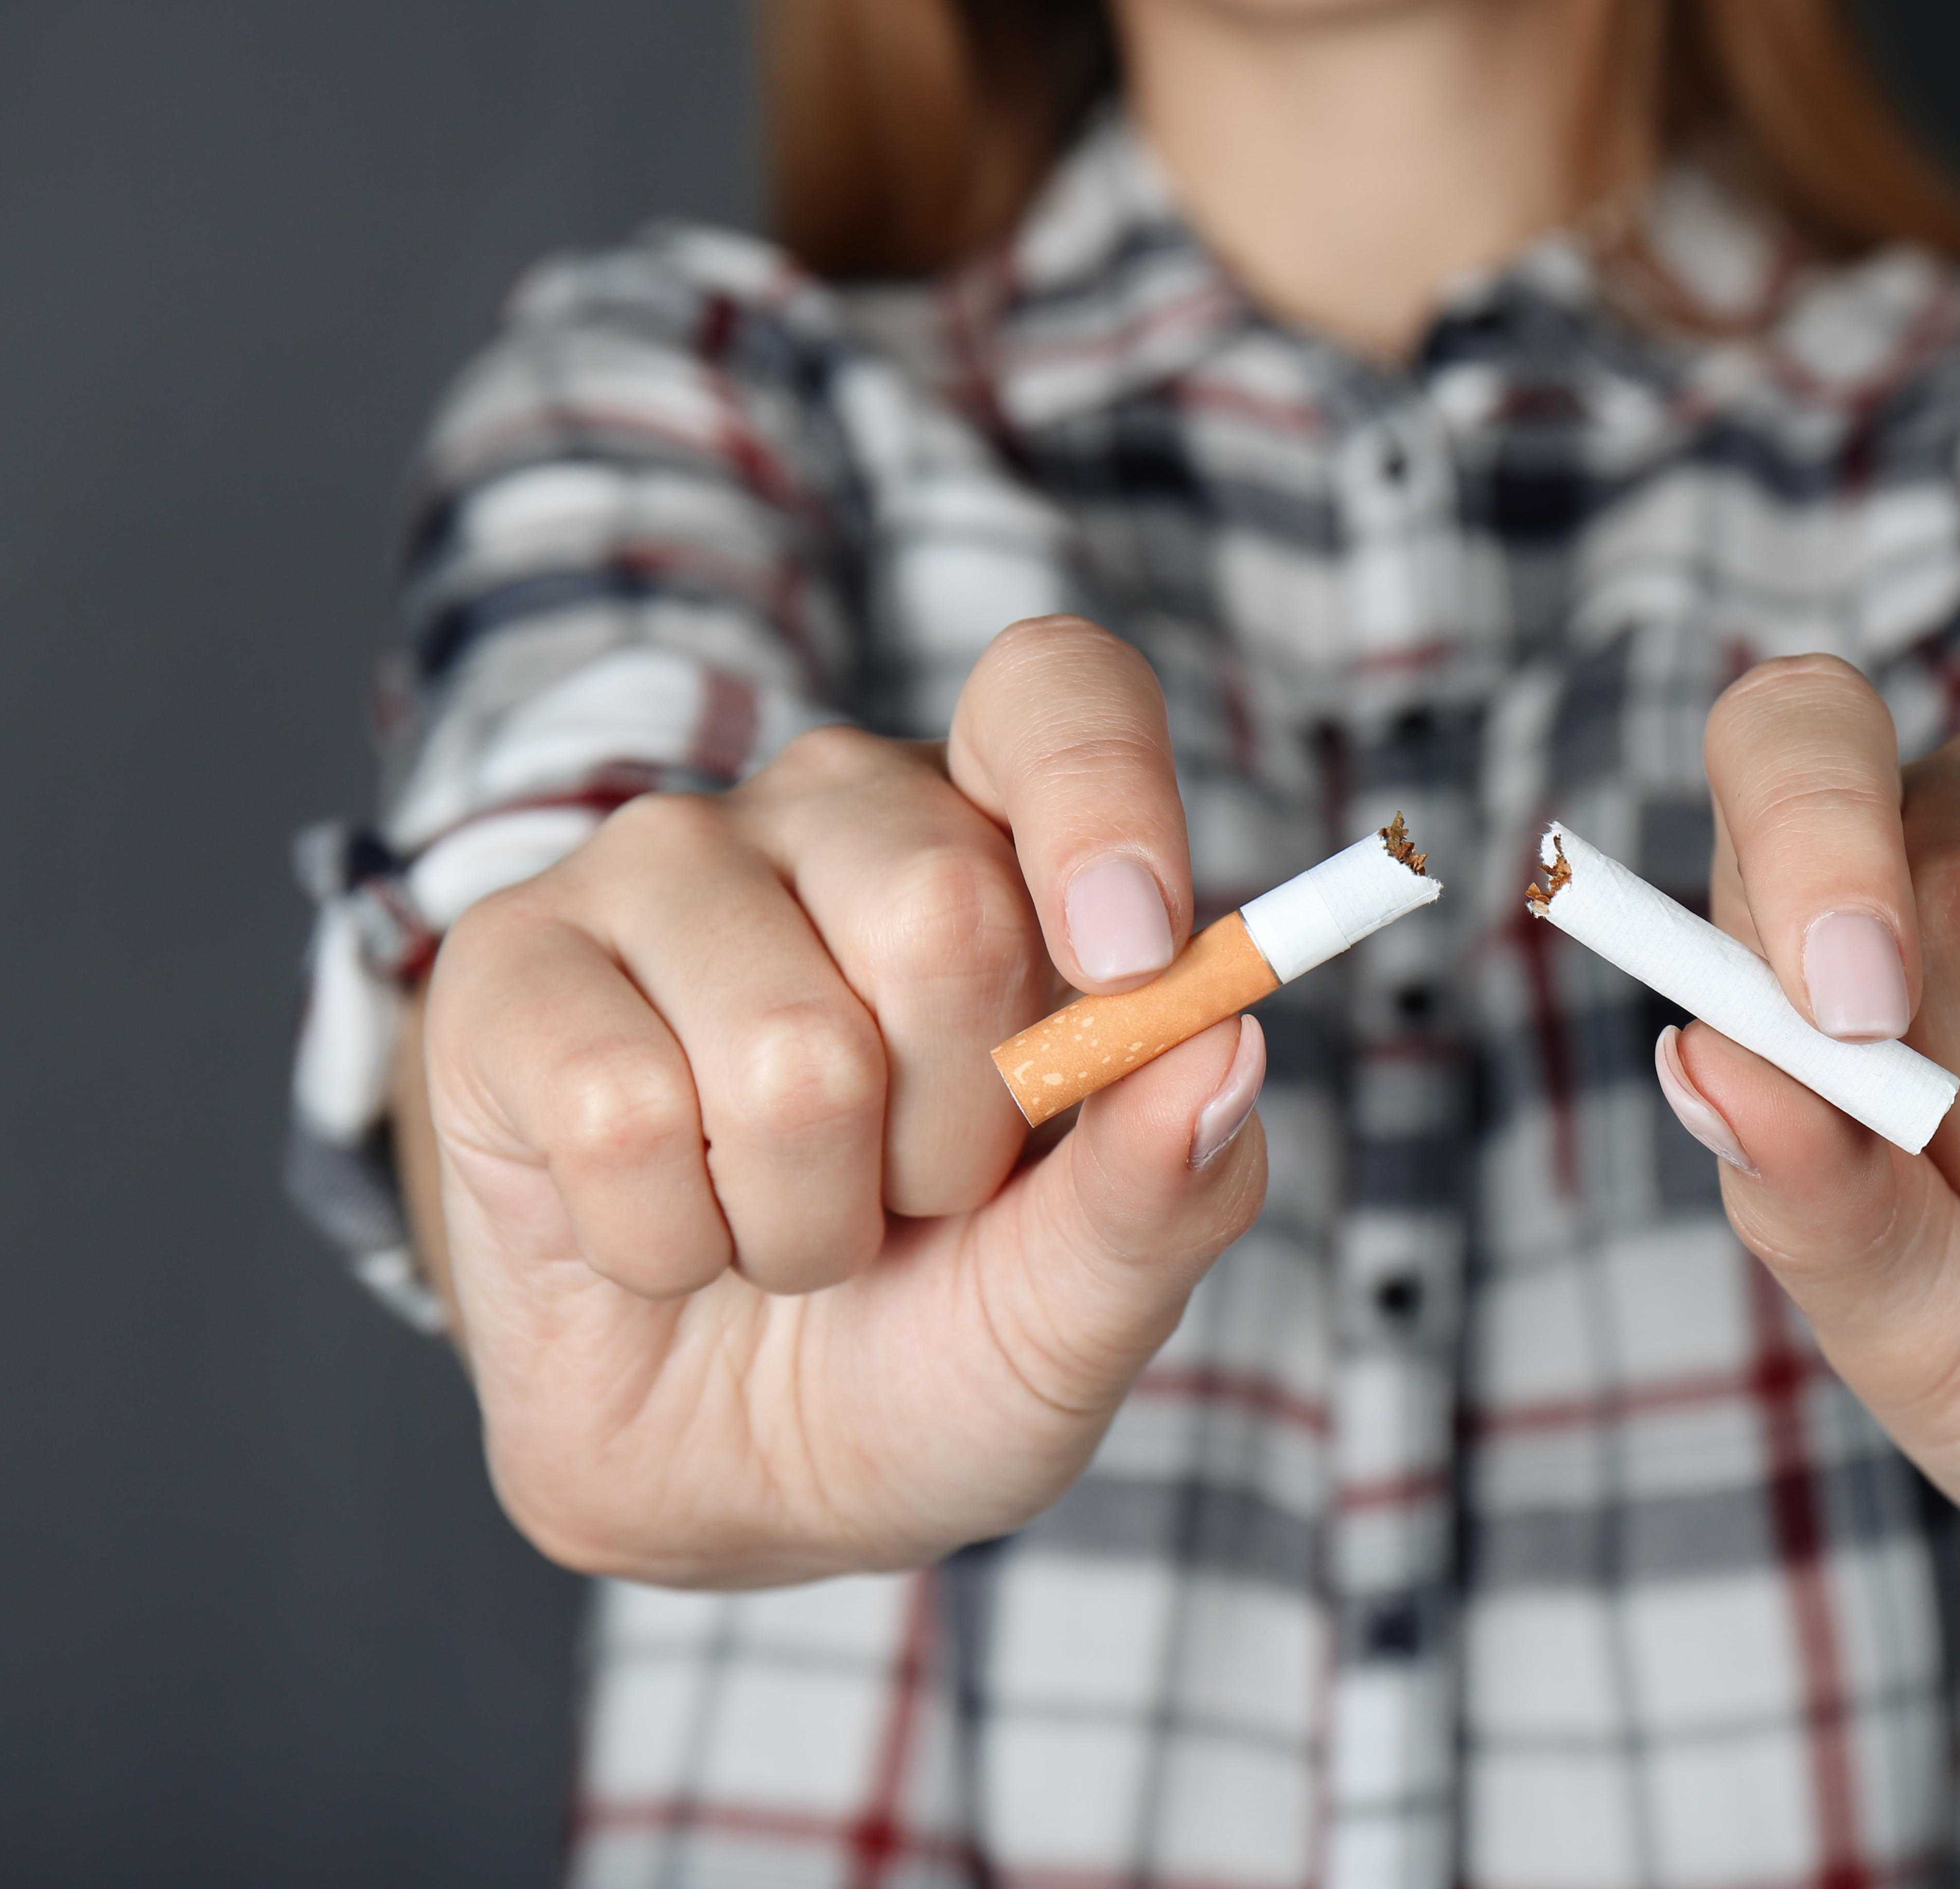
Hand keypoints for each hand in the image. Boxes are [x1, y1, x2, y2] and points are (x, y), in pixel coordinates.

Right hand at [410, 618, 1269, 1585]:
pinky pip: (621, 1114)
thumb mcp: (1088, 1300)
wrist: (742, 1479)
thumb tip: (1227, 1042)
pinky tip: (668, 1235)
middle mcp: (834, 813)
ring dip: (810, 1218)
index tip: (1132, 956)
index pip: (1059, 698)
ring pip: (788, 1049)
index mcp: (1004, 840)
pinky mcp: (513, 970)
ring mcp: (657, 870)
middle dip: (957, 1135)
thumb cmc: (940, 1345)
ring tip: (790, 1228)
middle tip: (917, 1198)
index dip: (1104, 803)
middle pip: (945, 908)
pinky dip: (671, 1244)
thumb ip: (1172, 1179)